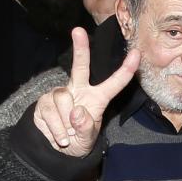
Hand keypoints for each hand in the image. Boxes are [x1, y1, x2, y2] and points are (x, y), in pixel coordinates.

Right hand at [33, 27, 139, 155]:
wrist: (55, 150)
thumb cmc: (78, 141)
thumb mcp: (87, 140)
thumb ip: (86, 128)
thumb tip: (77, 111)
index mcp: (97, 99)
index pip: (114, 83)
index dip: (126, 70)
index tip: (136, 54)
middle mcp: (79, 91)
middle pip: (80, 67)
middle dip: (80, 49)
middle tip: (78, 31)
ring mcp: (60, 95)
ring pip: (63, 99)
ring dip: (66, 123)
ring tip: (68, 134)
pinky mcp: (44, 101)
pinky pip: (51, 111)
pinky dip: (56, 128)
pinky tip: (60, 135)